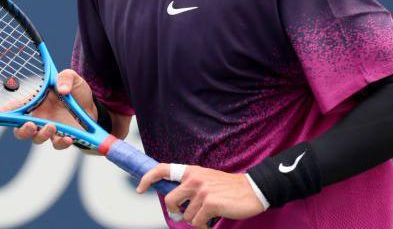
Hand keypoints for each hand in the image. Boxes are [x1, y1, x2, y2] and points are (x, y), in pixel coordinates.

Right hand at [6, 69, 96, 149]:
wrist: (93, 107)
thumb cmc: (76, 92)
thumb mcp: (72, 78)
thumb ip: (65, 77)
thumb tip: (61, 89)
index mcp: (35, 102)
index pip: (16, 107)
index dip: (3, 111)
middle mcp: (39, 117)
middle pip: (20, 129)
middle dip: (22, 130)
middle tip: (30, 124)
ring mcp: (49, 129)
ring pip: (36, 138)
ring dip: (41, 134)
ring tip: (52, 126)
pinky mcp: (62, 137)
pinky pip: (57, 145)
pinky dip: (61, 143)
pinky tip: (67, 137)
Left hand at [136, 164, 265, 226]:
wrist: (253, 190)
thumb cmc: (228, 188)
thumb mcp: (206, 179)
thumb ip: (189, 185)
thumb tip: (174, 201)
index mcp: (191, 171)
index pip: (163, 169)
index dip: (148, 178)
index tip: (140, 189)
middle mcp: (194, 179)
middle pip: (170, 201)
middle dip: (175, 212)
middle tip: (183, 215)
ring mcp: (202, 191)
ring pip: (186, 215)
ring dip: (195, 219)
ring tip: (208, 213)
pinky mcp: (210, 203)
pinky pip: (197, 222)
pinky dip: (203, 226)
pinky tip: (212, 220)